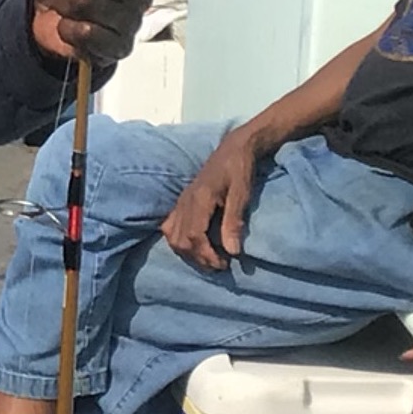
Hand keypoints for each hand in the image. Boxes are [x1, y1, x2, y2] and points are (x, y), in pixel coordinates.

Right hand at [160, 127, 263, 269]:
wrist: (234, 147)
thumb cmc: (240, 169)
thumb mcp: (242, 194)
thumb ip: (234, 222)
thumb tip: (233, 252)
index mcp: (199, 198)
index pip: (193, 236)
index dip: (206, 255)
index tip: (224, 265)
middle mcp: (185, 201)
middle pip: (181, 240)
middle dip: (199, 258)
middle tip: (220, 266)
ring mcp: (181, 201)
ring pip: (172, 236)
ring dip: (189, 253)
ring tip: (209, 259)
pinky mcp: (181, 201)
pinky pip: (170, 226)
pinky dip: (179, 241)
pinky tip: (193, 245)